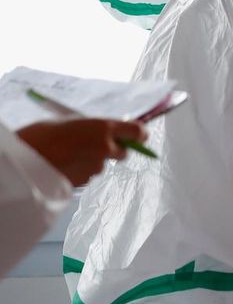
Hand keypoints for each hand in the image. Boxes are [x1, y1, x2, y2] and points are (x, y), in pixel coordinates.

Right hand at [16, 119, 147, 185]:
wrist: (23, 162)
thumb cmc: (42, 134)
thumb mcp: (71, 122)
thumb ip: (92, 127)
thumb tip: (105, 131)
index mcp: (104, 128)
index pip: (137, 132)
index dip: (138, 134)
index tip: (138, 135)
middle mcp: (105, 148)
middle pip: (123, 151)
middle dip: (115, 149)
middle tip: (95, 144)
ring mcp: (96, 167)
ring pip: (103, 164)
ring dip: (92, 160)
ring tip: (68, 154)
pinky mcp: (85, 182)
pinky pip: (88, 174)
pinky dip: (81, 170)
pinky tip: (64, 165)